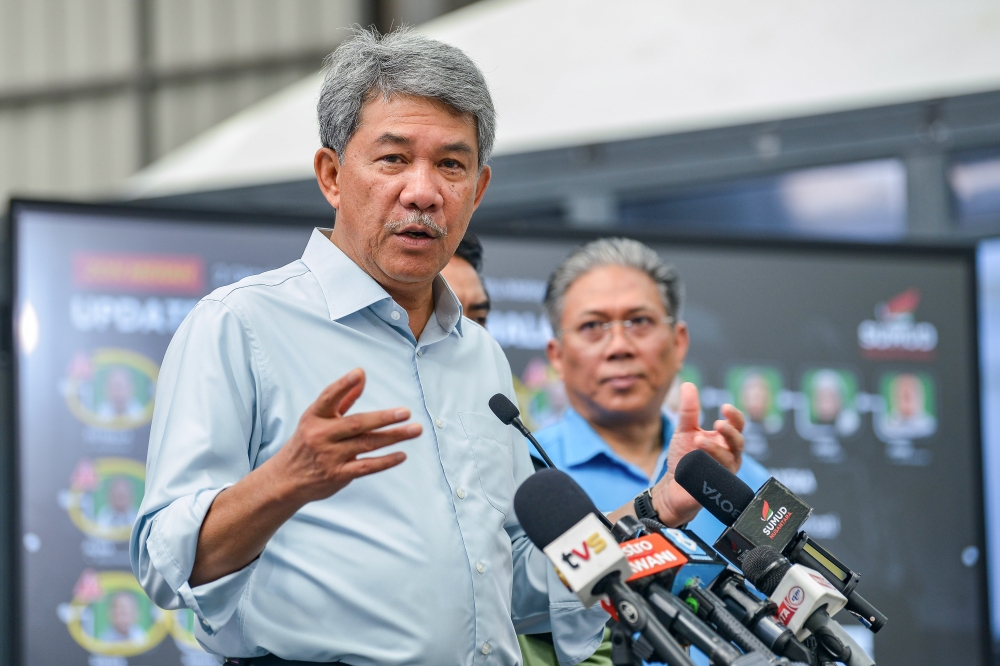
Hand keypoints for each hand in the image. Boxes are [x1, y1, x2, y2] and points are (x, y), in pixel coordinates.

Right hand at [269, 368, 421, 503]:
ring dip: (393, 436)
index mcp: (314, 417)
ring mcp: (329, 456)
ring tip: (415, 430)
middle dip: (383, 418)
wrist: (286, 480)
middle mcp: (321, 435)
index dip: (343, 385)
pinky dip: (385, 461)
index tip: (358, 373)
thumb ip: (342, 398)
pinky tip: (402, 454)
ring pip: (367, 444)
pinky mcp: (338, 475)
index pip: (328, 397)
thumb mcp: (317, 418)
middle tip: (406, 412)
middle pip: (356, 423)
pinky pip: (366, 466)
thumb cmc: (308, 442)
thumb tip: (361, 375)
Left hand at [650, 382, 744, 525]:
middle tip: (718, 424)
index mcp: (725, 440)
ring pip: (729, 461)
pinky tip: (697, 464)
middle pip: (739, 442)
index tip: (724, 407)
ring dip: (715, 450)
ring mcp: (725, 473)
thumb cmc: (684, 457)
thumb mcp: (685, 430)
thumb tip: (688, 384)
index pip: (737, 425)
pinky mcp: (716, 488)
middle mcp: (730, 456)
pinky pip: (718, 479)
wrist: (674, 485)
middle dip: (730, 432)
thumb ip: (689, 410)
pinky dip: (709, 470)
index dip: (735, 416)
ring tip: (698, 440)